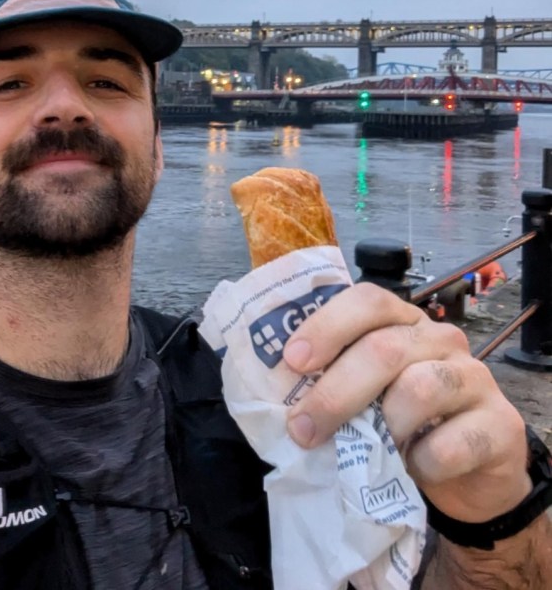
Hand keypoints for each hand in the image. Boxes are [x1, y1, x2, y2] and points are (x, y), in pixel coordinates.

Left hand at [282, 283, 531, 523]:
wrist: (470, 472)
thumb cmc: (403, 422)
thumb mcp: (366, 395)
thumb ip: (332, 381)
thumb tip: (272, 393)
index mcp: (401, 321)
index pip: (367, 300)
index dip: (327, 325)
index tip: (292, 359)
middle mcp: (439, 339)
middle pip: (384, 349)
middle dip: (335, 392)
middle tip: (302, 429)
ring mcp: (474, 378)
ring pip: (419, 389)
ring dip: (380, 428)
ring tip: (364, 454)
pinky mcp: (500, 424)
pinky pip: (451, 444)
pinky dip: (421, 463)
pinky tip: (412, 469)